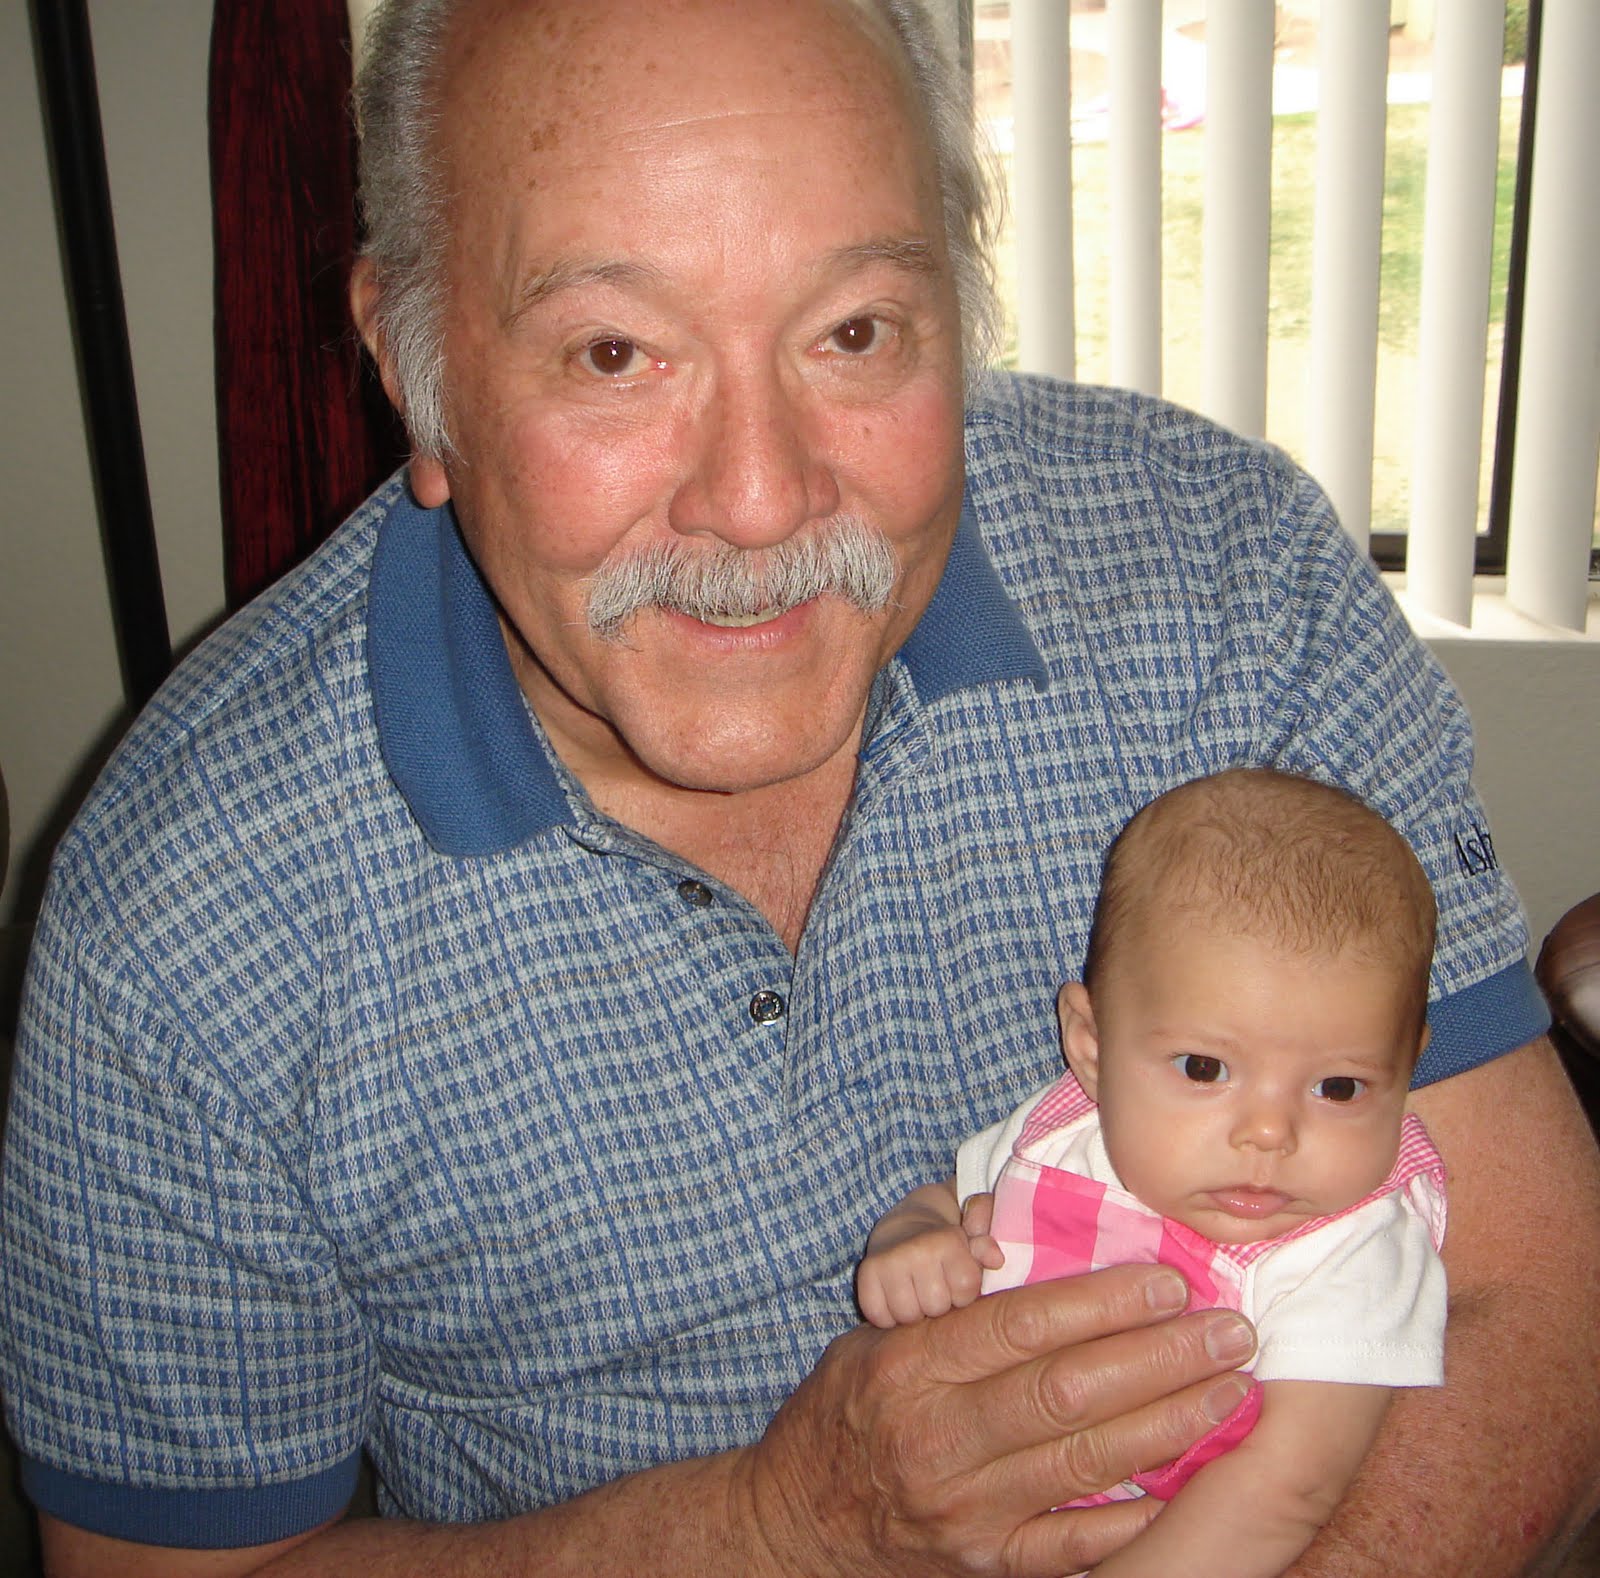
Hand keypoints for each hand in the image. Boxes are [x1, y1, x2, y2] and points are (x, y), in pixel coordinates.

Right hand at [742, 1264, 1257, 1577]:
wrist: (796, 1524)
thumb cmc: (846, 1410)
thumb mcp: (875, 1339)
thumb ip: (950, 1307)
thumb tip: (1030, 1252)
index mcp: (909, 1367)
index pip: (1019, 1325)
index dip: (1101, 1301)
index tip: (1168, 1281)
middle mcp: (938, 1438)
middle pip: (1065, 1391)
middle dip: (1159, 1356)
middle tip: (1228, 1329)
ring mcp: (966, 1510)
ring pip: (1082, 1463)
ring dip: (1167, 1424)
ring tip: (1228, 1390)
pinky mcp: (987, 1565)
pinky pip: (1072, 1545)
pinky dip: (1132, 1518)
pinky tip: (1185, 1483)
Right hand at [857, 1219, 996, 1326]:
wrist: (905, 1227)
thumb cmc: (946, 1244)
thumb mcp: (972, 1240)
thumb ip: (986, 1249)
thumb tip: (996, 1259)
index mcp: (946, 1241)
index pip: (965, 1291)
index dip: (964, 1292)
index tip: (957, 1280)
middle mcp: (916, 1249)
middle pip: (936, 1307)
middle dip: (939, 1304)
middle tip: (935, 1288)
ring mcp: (888, 1261)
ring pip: (907, 1316)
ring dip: (913, 1312)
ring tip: (917, 1295)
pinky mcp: (865, 1272)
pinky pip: (878, 1316)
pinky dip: (886, 1315)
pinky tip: (895, 1300)